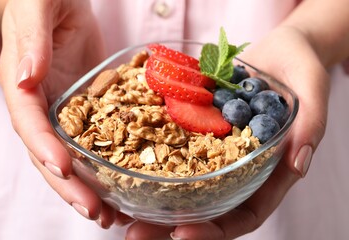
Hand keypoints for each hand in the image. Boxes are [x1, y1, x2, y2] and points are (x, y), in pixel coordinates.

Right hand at [0, 0, 117, 226]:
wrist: (65, 6)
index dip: (45, 150)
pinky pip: (100, 144)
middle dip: (72, 187)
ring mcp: (69, 115)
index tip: (63, 170)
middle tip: (97, 214)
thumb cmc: (45, 0)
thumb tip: (25, 77)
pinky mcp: (92, 112)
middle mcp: (45, 109)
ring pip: (77, 159)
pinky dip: (111, 167)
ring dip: (92, 189)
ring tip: (115, 215)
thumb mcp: (38, 10)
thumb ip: (32, 42)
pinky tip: (129, 186)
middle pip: (53, 156)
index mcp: (25, 88)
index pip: (31, 125)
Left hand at [124, 26, 328, 239]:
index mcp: (267, 170)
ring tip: (118, 207)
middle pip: (207, 206)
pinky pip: (175, 143)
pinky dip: (153, 155)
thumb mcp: (313, 90)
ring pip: (185, 180)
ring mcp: (215, 146)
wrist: (279, 49)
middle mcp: (238, 165)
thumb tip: (299, 164)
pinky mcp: (199, 125)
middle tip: (136, 233)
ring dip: (154, 196)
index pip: (245, 213)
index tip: (182, 232)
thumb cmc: (301, 67)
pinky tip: (126, 159)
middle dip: (172, 223)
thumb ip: (311, 125)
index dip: (217, 229)